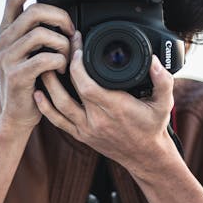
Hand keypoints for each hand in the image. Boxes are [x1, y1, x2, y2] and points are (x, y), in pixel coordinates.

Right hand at [0, 0, 75, 132]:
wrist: (16, 113)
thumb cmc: (30, 80)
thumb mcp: (29, 52)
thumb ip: (38, 33)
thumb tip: (63, 17)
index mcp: (6, 31)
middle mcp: (3, 40)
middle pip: (34, 12)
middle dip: (60, 17)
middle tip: (72, 31)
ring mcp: (7, 57)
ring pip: (42, 34)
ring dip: (63, 43)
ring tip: (68, 56)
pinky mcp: (16, 75)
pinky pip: (45, 58)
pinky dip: (60, 62)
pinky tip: (61, 70)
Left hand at [34, 32, 174, 173]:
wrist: (145, 157)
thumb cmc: (153, 128)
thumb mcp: (164, 103)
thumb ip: (163, 81)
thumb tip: (154, 61)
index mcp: (116, 108)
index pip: (87, 84)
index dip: (78, 64)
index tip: (78, 46)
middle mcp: (97, 120)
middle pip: (70, 91)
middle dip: (63, 66)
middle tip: (61, 47)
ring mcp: (86, 129)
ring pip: (59, 105)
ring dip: (48, 84)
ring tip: (44, 64)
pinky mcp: (80, 135)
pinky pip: (57, 121)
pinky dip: (45, 107)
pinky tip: (37, 93)